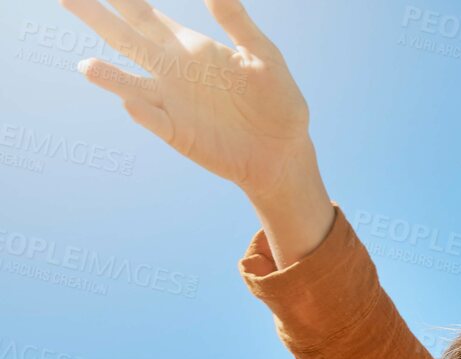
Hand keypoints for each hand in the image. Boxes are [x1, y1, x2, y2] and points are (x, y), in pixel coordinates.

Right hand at [62, 0, 311, 199]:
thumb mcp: (262, 55)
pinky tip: (129, 101)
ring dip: (107, 76)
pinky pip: (155, 121)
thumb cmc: (276, 101)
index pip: (143, 14)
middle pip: (124, 39)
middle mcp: (170, 71)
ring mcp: (171, 103)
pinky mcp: (179, 133)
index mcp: (188, 47)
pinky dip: (142, 112)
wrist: (284, 152)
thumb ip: (235, 20)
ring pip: (130, 83)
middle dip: (96, 18)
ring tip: (86, 66)